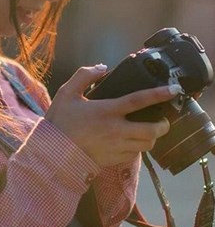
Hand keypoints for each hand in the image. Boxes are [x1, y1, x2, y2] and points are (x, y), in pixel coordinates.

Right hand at [45, 65, 177, 166]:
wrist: (52, 152)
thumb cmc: (60, 121)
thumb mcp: (67, 93)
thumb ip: (84, 75)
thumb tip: (103, 67)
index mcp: (106, 111)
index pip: (139, 100)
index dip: (159, 94)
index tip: (174, 90)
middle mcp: (115, 130)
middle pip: (152, 130)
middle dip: (163, 125)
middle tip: (163, 120)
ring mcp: (116, 147)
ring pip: (147, 145)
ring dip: (152, 138)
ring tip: (149, 131)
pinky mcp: (113, 159)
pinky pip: (135, 155)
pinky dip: (138, 148)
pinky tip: (132, 142)